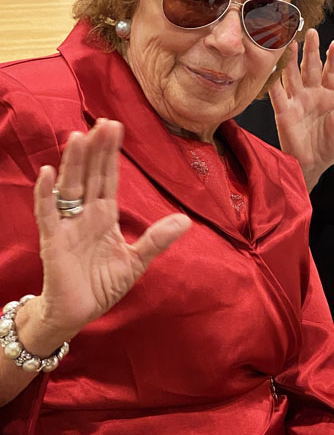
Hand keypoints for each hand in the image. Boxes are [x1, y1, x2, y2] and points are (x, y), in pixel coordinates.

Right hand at [31, 119, 190, 340]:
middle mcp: (85, 214)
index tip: (116, 127)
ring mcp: (67, 224)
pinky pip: (47, 213)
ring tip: (78, 136)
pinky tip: (48, 172)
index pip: (108, 177)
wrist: (79, 312)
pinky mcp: (53, 240)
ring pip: (69, 187)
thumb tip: (186, 220)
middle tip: (104, 122)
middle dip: (96, 149)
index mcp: (104, 215)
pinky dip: (45, 193)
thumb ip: (157, 239)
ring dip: (73, 163)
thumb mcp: (136, 260)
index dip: (111, 153)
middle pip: (90, 174)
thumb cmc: (102, 285)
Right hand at [269, 29, 333, 191]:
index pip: (333, 72)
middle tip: (312, 32)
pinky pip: (277, 94)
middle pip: (311, 67)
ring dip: (291, 59)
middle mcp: (313, 94)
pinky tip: (271, 66)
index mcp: (331, 96)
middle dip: (312, 50)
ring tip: (289, 41)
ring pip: (293, 75)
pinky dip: (273, 80)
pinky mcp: (284, 111)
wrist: (313, 165)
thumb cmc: (330, 146)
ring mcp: (297, 101)